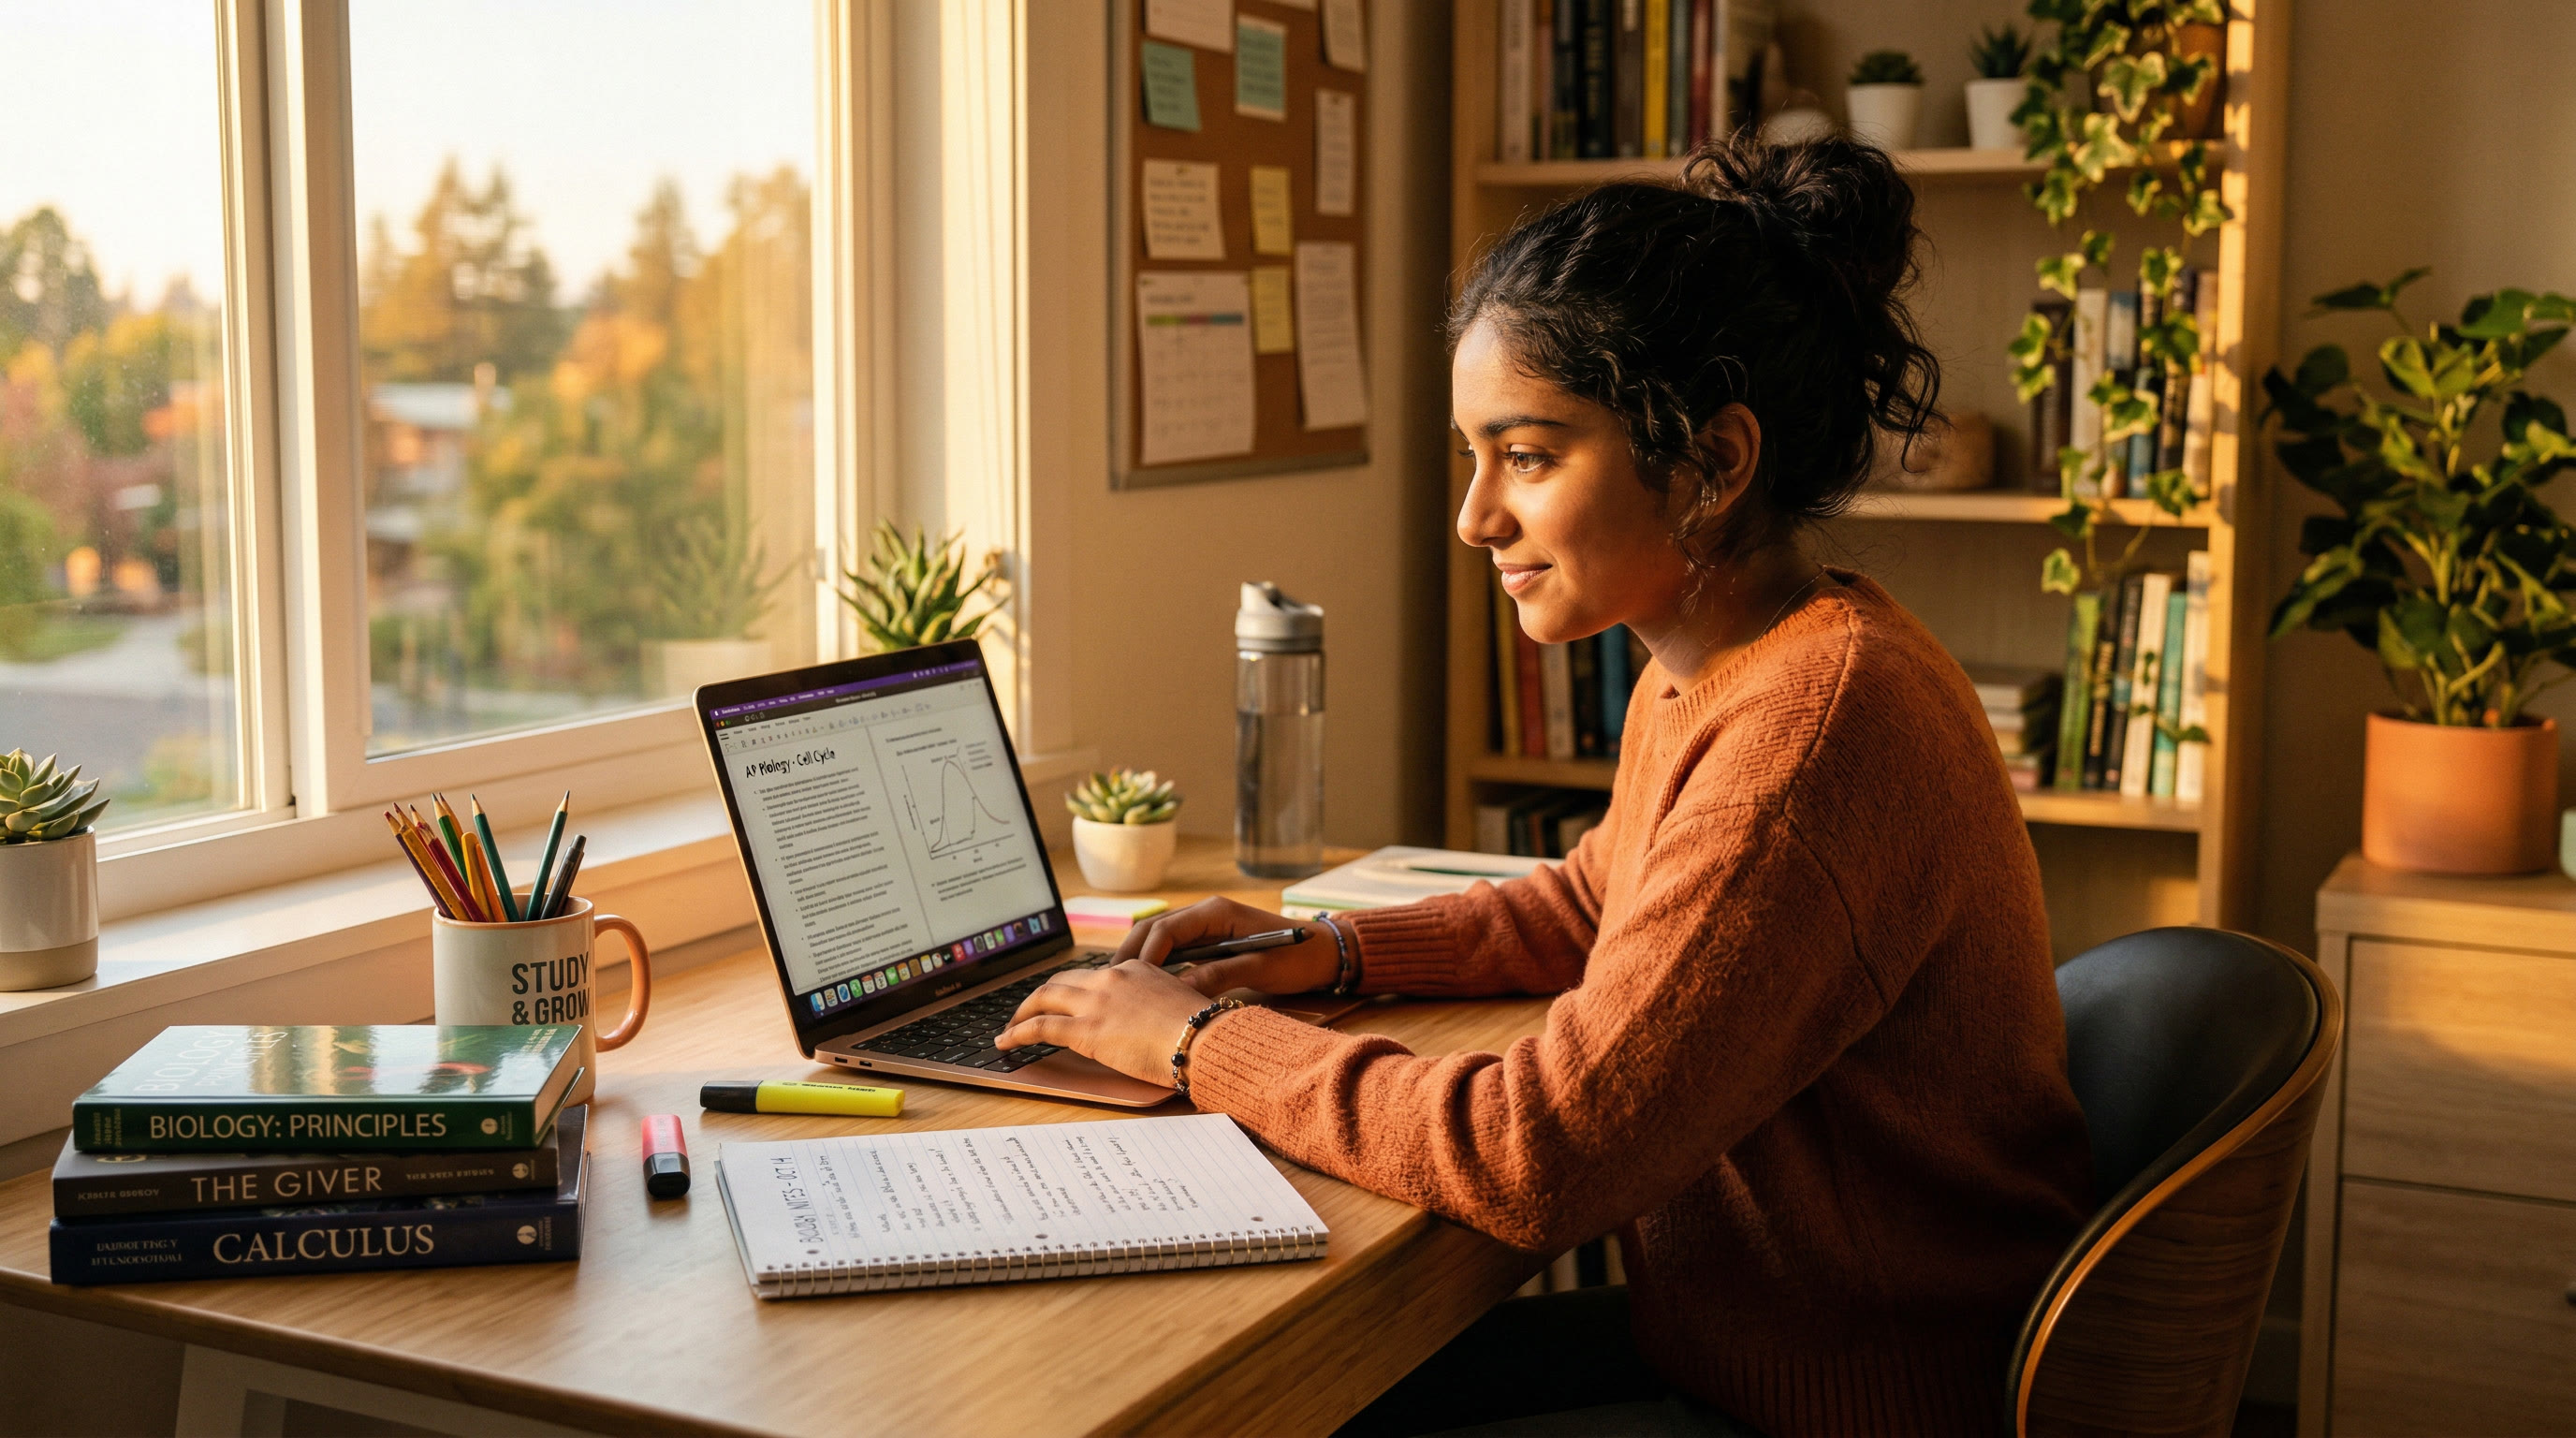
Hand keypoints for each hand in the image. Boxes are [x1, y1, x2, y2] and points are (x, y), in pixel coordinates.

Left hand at [994, 960, 1211, 1085]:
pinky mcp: (1085, 1029)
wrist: (1204, 1039)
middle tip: (1027, 1010)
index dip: (1073, 989)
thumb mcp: (1177, 1005)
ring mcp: (1095, 1002)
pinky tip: (1006, 1041)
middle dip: (1039, 995)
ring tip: (1010, 1026)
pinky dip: (1017, 1032)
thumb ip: (1155, 1005)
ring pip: (1043, 997)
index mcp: (1135, 969)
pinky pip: (1039, 1026)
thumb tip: (1147, 1022)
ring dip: (1022, 1011)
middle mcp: (1110, 978)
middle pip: (1061, 981)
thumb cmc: (1201, 1030)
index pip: (1093, 976)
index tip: (1065, 1001)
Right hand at [1117, 898, 1343, 997]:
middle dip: (1131, 954)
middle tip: (1110, 983)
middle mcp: (1207, 913)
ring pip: (1161, 938)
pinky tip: (1146, 985)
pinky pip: (1175, 949)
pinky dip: (1158, 964)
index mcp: (1216, 912)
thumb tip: (1176, 991)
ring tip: (1120, 985)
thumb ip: (1218, 975)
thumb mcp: (1259, 968)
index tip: (1131, 982)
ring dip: (1141, 958)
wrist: (1326, 953)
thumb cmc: (1298, 958)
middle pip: (1155, 929)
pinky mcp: (1211, 941)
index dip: (1145, 955)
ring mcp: (1208, 926)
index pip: (1166, 929)